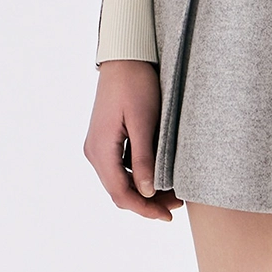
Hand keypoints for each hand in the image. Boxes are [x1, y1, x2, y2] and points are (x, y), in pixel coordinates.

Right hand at [83, 59, 184, 220]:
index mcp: (100, 150)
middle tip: (177, 204)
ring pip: (120, 180)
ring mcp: (98, 145)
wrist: (124, 55)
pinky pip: (120, 166)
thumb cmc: (135, 83)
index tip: (168, 216)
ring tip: (173, 190)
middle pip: (119, 191)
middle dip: (147, 201)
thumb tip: (146, 192)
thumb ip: (143, 158)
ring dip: (143, 189)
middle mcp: (94, 152)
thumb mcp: (144, 120)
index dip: (145, 209)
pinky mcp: (105, 138)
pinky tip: (159, 172)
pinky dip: (139, 174)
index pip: (121, 193)